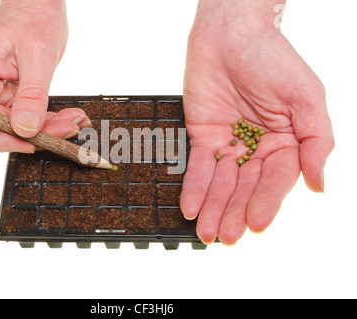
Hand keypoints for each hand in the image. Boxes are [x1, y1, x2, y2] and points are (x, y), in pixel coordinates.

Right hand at [0, 0, 89, 151]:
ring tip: (72, 123)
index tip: (29, 142)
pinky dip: (46, 121)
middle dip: (28, 136)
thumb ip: (32, 94)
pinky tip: (68, 117)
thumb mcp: (38, 56)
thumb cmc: (34, 19)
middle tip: (63, 132)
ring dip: (43, 131)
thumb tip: (26, 129)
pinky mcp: (8, 95)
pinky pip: (24, 117)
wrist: (37, 6)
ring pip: (12, 127)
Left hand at [181, 0, 333, 244]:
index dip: (266, 202)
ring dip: (213, 207)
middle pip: (246, 187)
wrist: (230, 33)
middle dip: (235, 212)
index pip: (276, 179)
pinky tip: (191, 206)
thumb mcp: (306, 97)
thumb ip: (315, 141)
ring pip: (221, 183)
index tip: (256, 224)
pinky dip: (194, 186)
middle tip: (226, 236)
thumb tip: (318, 183)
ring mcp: (230, 144)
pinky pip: (199, 166)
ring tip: (207, 233)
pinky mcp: (204, 136)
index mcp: (286, 142)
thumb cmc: (272, 58)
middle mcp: (258, 148)